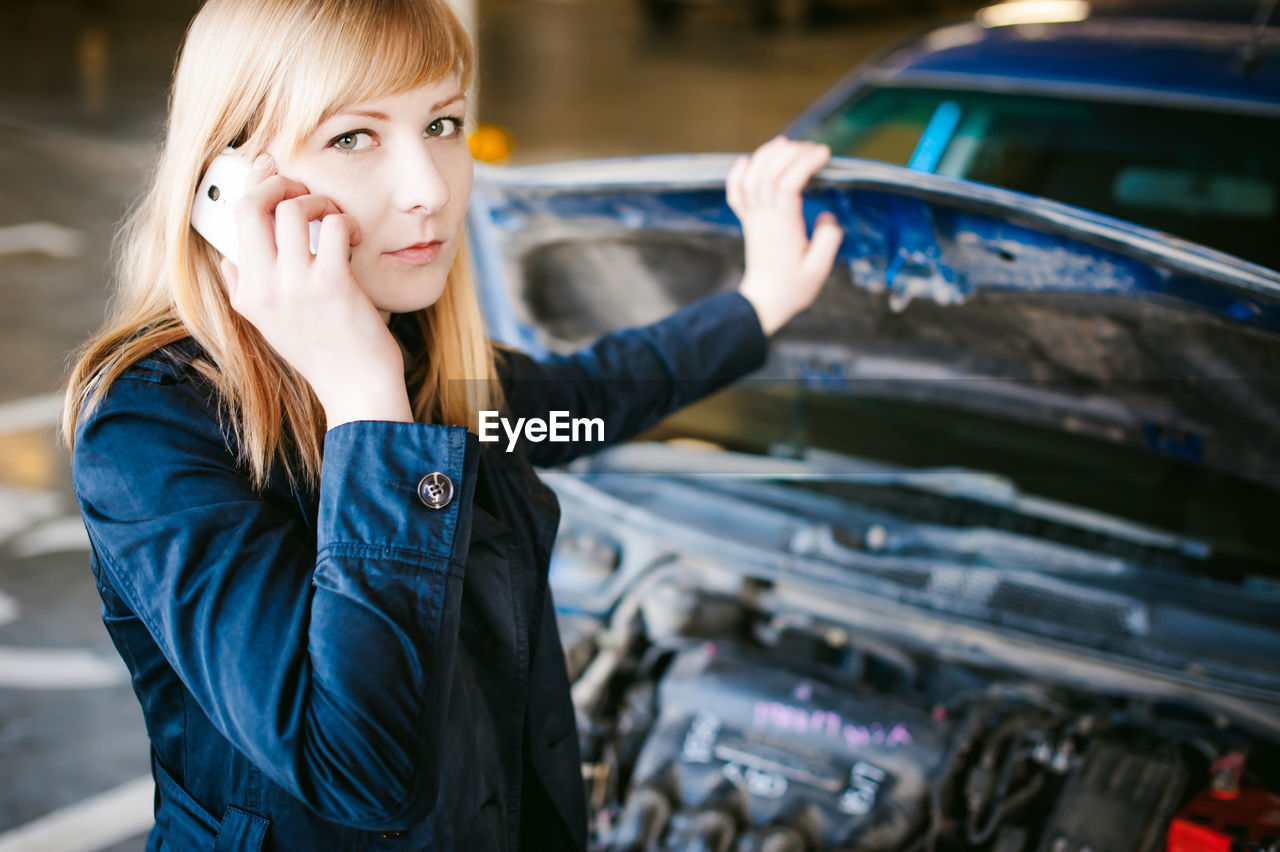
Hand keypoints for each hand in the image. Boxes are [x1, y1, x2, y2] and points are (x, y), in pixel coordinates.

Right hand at [218, 153, 412, 428]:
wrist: (357, 389)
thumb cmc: (325, 354)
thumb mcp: (271, 326)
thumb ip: (246, 291)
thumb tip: (229, 260)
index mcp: (245, 293)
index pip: (231, 219)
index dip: (251, 182)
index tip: (270, 167)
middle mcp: (262, 287)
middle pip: (250, 204)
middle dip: (278, 181)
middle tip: (304, 188)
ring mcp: (295, 285)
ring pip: (291, 208)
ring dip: (318, 201)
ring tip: (333, 218)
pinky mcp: (330, 284)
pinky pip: (331, 225)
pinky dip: (344, 221)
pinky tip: (354, 238)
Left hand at [727, 136, 843, 335]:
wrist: (764, 302)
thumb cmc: (793, 288)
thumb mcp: (819, 269)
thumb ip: (827, 240)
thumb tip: (827, 215)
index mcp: (783, 226)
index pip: (789, 184)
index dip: (804, 163)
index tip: (824, 153)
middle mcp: (764, 217)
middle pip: (769, 174)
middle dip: (790, 153)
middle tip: (811, 147)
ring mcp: (753, 218)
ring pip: (752, 178)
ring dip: (767, 156)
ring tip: (786, 143)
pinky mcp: (747, 222)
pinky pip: (736, 194)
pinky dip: (737, 174)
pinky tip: (746, 161)